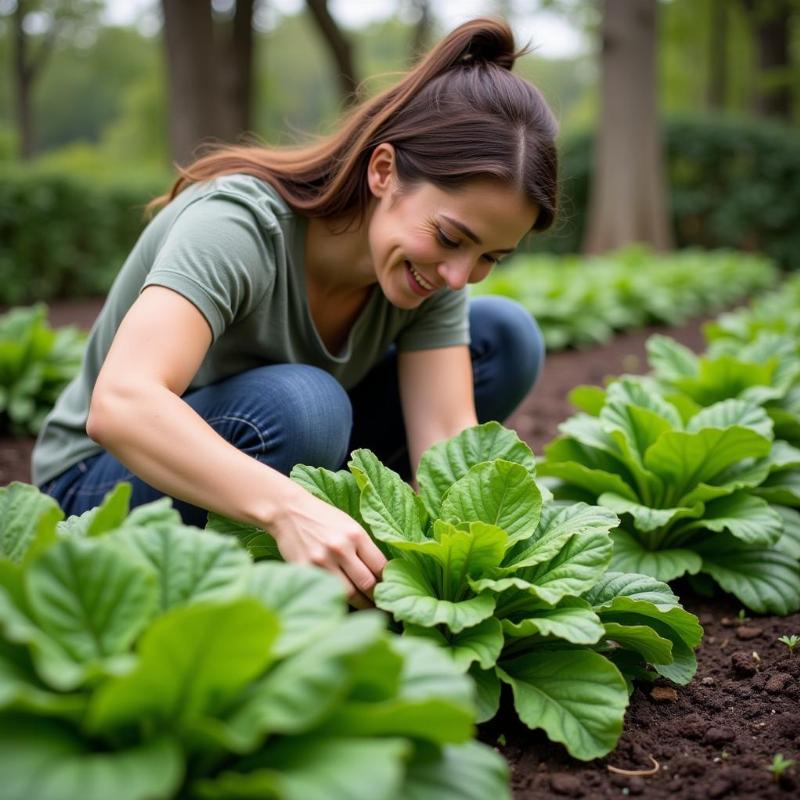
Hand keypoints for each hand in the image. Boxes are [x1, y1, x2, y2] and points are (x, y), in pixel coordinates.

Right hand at [270, 489, 386, 608]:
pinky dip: (337, 599)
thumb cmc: (323, 518)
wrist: (289, 511)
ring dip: (360, 605)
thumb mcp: (349, 525)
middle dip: (377, 598)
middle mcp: (340, 548)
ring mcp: (321, 561)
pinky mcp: (305, 570)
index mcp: (356, 535)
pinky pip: (326, 591)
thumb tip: (383, 573)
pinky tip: (343, 603)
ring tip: (367, 608)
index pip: (381, 566)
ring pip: (349, 594)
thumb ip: (364, 547)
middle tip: (383, 605)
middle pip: (367, 583)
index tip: (391, 589)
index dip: (389, 581)